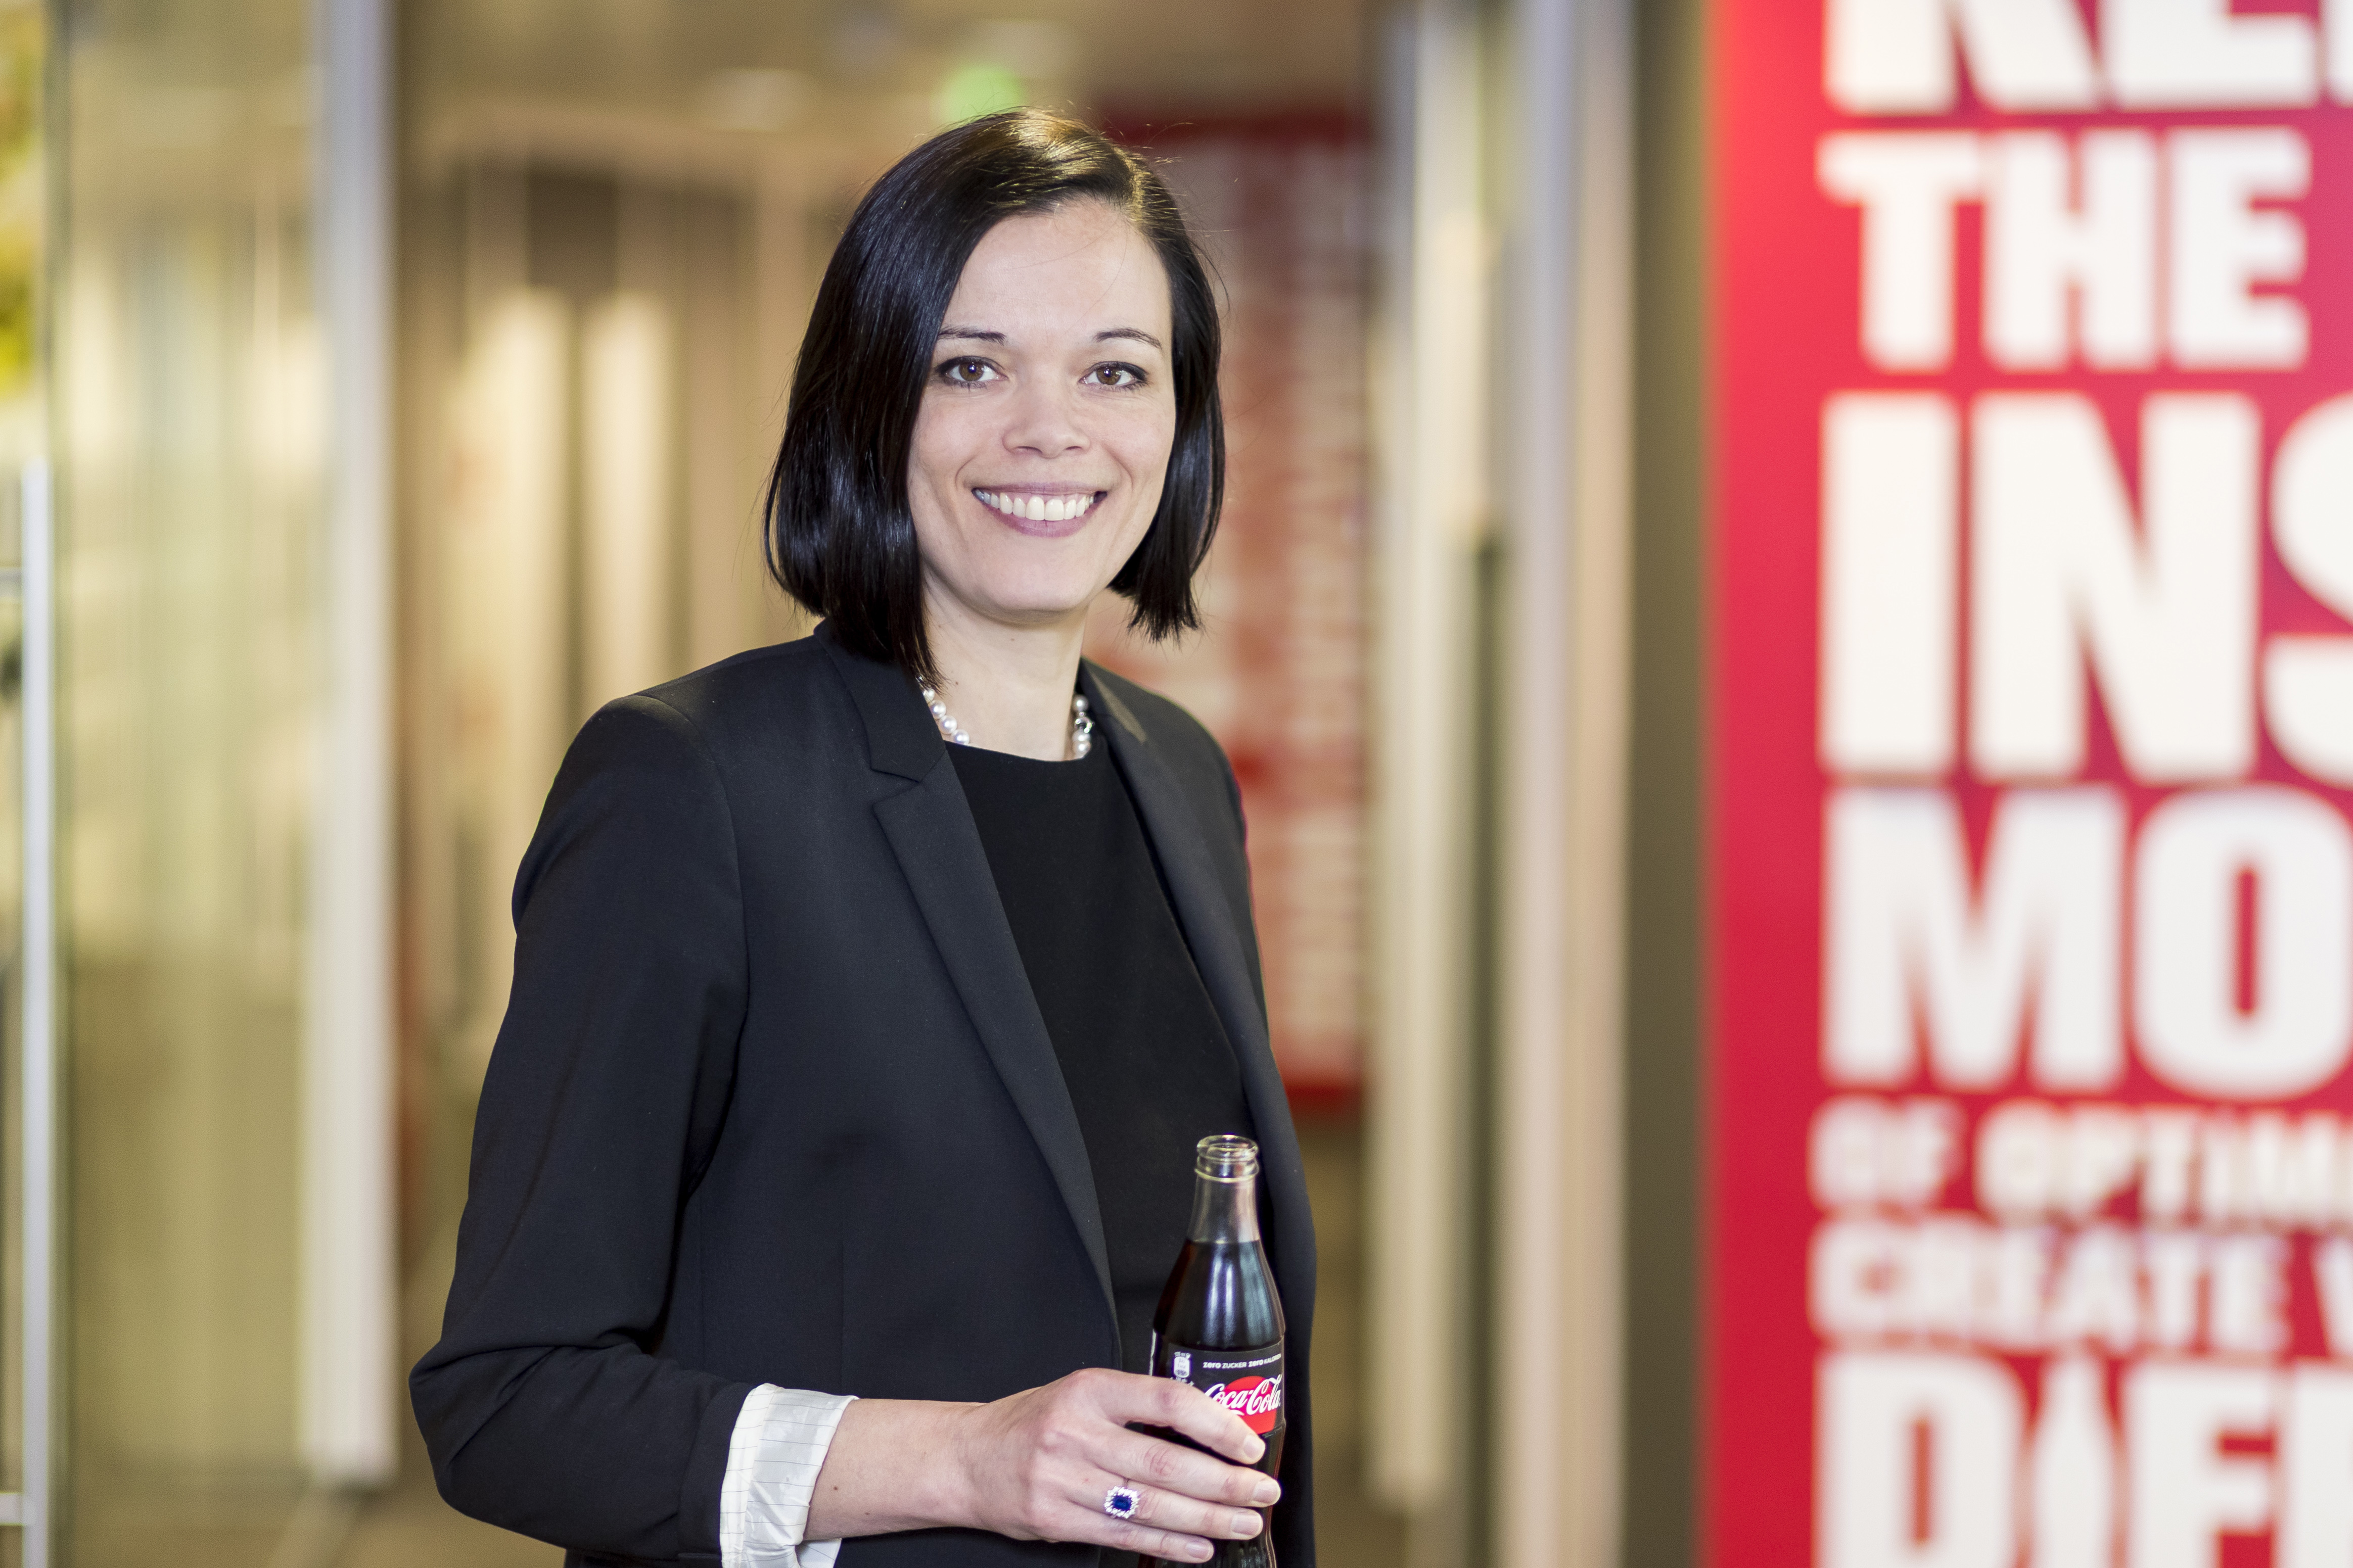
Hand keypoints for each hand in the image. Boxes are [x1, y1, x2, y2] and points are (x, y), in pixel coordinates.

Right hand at [806, 1370, 1281, 1557]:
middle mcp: (1075, 1433)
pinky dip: (1168, 1546)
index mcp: (1089, 1389)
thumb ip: (1135, 1407)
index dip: (1215, 1425)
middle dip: (1223, 1484)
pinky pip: (1124, 1537)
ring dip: (1206, 1520)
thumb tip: (1211, 1430)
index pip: (1166, 1400)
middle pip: (1165, 1464)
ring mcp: (1063, 1481)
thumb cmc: (1032, 1422)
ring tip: (1244, 1524)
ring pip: (1149, 1507)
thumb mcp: (1080, 1393)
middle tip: (1263, 1493)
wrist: (964, 1458)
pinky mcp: (1055, 1521)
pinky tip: (1200, 1549)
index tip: (1248, 1445)